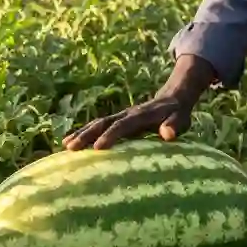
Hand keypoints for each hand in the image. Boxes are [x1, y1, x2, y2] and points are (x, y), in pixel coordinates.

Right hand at [62, 55, 215, 150]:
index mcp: (141, 115)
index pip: (123, 126)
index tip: (97, 148)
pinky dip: (85, 133)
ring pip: (97, 123)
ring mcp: (121, 116)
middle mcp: (127, 114)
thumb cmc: (178, 114)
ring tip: (65, 145)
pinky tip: (71, 142)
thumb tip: (168, 134)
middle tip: (71, 148)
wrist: (173, 98)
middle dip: (87, 134)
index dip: (111, 136)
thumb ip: (174, 126)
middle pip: (103, 123)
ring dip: (82, 133)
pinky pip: (98, 126)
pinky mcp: (117, 120)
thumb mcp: (181, 119)